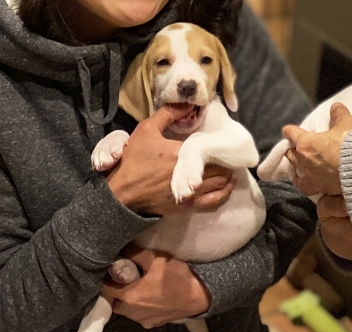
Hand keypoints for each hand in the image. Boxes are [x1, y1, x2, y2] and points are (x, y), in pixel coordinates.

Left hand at [101, 245, 210, 328]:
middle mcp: (131, 312)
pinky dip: (141, 306)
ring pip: (126, 309)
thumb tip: (121, 249)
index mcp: (129, 296)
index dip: (107, 276)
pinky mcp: (152, 323)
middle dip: (117, 288)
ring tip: (140, 286)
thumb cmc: (178, 277)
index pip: (104, 286)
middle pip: (113, 300)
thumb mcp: (156, 259)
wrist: (200, 296)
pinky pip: (140, 314)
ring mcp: (142, 320)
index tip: (113, 268)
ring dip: (128, 298)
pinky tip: (152, 296)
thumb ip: (135, 254)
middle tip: (128, 277)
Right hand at [106, 105, 234, 214]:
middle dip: (226, 161)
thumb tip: (188, 103)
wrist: (122, 193)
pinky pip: (214, 202)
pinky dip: (224, 194)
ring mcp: (191, 193)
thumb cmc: (134, 160)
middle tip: (228, 155)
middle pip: (221, 168)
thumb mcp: (147, 130)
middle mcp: (191, 175)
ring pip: (221, 184)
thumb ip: (168, 114)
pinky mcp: (189, 206)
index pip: (212, 150)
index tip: (222, 142)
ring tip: (228, 167)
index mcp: (182, 155)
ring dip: (227, 175)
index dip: (220, 146)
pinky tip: (226, 186)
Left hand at [283, 103, 351, 195]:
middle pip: (291, 155)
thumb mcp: (348, 123)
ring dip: (296, 169)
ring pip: (296, 174)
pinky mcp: (322, 189)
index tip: (287, 130)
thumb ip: (339, 114)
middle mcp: (305, 161)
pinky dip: (306, 186)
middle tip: (296, 148)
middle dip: (293, 150)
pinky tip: (309, 185)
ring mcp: (312, 177)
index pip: (292, 134)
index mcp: (307, 143)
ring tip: (298, 170)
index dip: (289, 131)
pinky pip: (307, 189)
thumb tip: (336, 107)